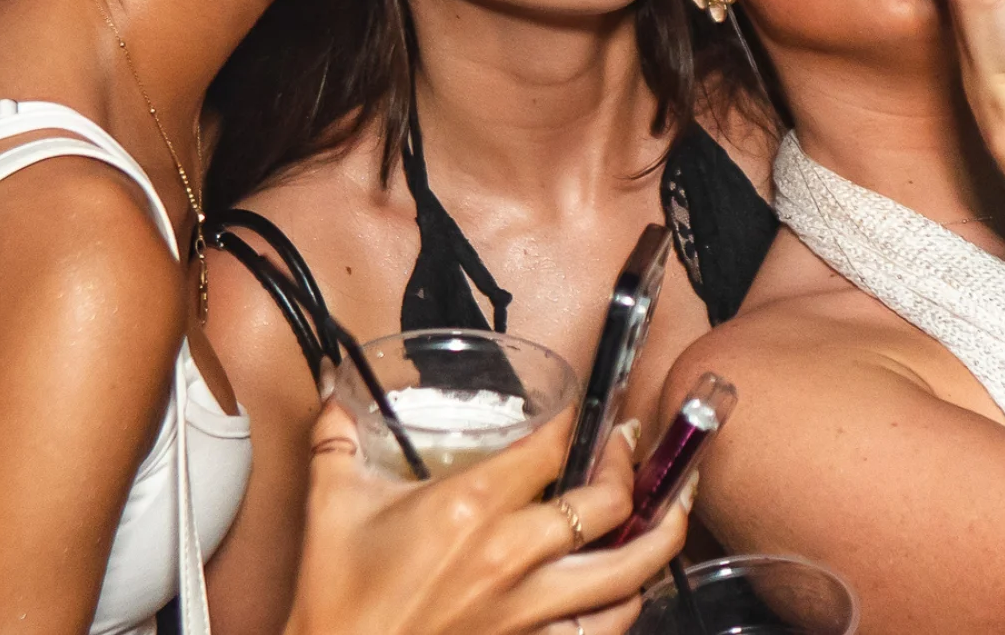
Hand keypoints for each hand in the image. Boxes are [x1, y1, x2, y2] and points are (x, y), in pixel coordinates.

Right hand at [283, 404, 687, 634]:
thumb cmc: (335, 600)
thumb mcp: (331, 505)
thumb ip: (337, 440)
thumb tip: (337, 393)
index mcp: (470, 508)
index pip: (551, 447)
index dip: (579, 421)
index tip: (585, 411)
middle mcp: (512, 557)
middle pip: (608, 504)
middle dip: (630, 467)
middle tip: (629, 448)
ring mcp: (529, 611)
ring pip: (628, 572)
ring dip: (660, 534)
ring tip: (673, 504)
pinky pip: (604, 630)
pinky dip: (628, 603)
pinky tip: (633, 584)